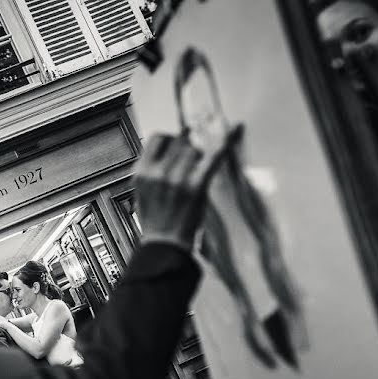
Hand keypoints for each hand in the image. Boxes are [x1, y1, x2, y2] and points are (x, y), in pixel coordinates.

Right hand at [134, 126, 242, 250]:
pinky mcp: (196, 186)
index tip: (177, 145)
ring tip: (197, 171)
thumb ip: (154, 170)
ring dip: (199, 155)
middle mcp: (157, 173)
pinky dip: (226, 142)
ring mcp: (176, 179)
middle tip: (190, 164)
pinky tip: (235, 131)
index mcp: (142, 173)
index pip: (157, 139)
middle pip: (178, 141)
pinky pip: (213, 157)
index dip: (170, 140)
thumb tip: (171, 151)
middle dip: (187, 148)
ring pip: (193, 148)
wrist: (164, 247)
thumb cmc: (157, 224)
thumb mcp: (144, 193)